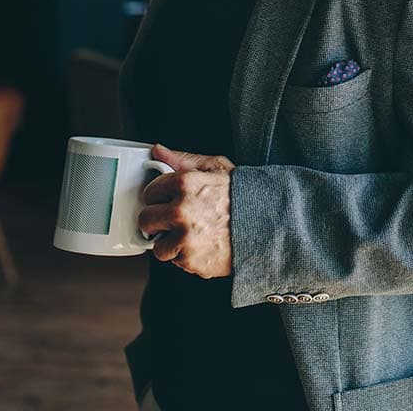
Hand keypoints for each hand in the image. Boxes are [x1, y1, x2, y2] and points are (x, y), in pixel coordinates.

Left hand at [138, 144, 234, 278]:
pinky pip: (175, 261)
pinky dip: (185, 256)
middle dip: (157, 220)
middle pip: (145, 219)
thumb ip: (183, 159)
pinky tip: (201, 245)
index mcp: (184, 183)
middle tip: (172, 220)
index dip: (160, 196)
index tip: (167, 200)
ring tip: (190, 235)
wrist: (267, 226)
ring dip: (170, 243)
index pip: (150, 191)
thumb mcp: (216, 167)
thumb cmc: (243, 196)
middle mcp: (181, 210)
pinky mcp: (190, 260)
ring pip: (157, 246)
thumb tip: (158, 151)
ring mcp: (184, 237)